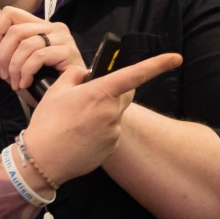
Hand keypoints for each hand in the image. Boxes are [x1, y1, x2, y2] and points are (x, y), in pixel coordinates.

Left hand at [0, 6, 82, 93]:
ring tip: (15, 82)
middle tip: (4, 75)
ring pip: (26, 44)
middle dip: (3, 56)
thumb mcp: (12, 70)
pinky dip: (26, 71)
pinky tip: (26, 83)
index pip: (11, 13)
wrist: (63, 101)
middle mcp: (53, 28)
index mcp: (39, 26)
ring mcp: (63, 39)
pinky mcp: (68, 53)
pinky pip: (38, 56)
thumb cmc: (42, 83)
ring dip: (14, 67)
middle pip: (15, 31)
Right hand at [23, 53, 182, 184]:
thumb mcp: (55, 91)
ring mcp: (113, 131)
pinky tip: (80, 136)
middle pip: (126, 94)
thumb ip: (74, 75)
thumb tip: (84, 73)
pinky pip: (110, 131)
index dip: (158, 64)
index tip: (176, 58)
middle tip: (90, 97)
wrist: (43, 159)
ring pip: (115, 114)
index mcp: (100, 93)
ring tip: (77, 122)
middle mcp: (112, 111)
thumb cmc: (47, 123)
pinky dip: (99, 130)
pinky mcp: (111, 146)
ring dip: (103, 113)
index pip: (135, 74)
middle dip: (115, 91)